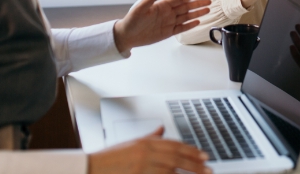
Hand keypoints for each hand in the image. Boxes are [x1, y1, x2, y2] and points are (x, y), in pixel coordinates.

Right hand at [88, 126, 209, 173]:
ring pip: (172, 170)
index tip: (204, 155)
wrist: (90, 169)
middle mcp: (145, 153)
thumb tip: (161, 129)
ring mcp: (142, 167)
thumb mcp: (131, 144)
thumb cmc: (110, 159)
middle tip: (209, 168)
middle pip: (176, 158)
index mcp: (145, 143)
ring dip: (188, 173)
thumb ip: (149, 138)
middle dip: (195, 163)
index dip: (191, 150)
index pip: (174, 145)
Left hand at [113, 0, 210, 51]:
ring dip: (197, 13)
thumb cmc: (132, 21)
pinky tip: (197, 22)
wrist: (127, 35)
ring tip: (207, 10)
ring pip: (186, 16)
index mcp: (162, 5)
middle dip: (198, 4)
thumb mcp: (140, 9)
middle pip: (186, 7)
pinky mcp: (168, 32)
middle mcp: (167, 13)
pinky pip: (181, 28)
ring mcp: (168, 22)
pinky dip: (190, 25)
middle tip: (209, 1)